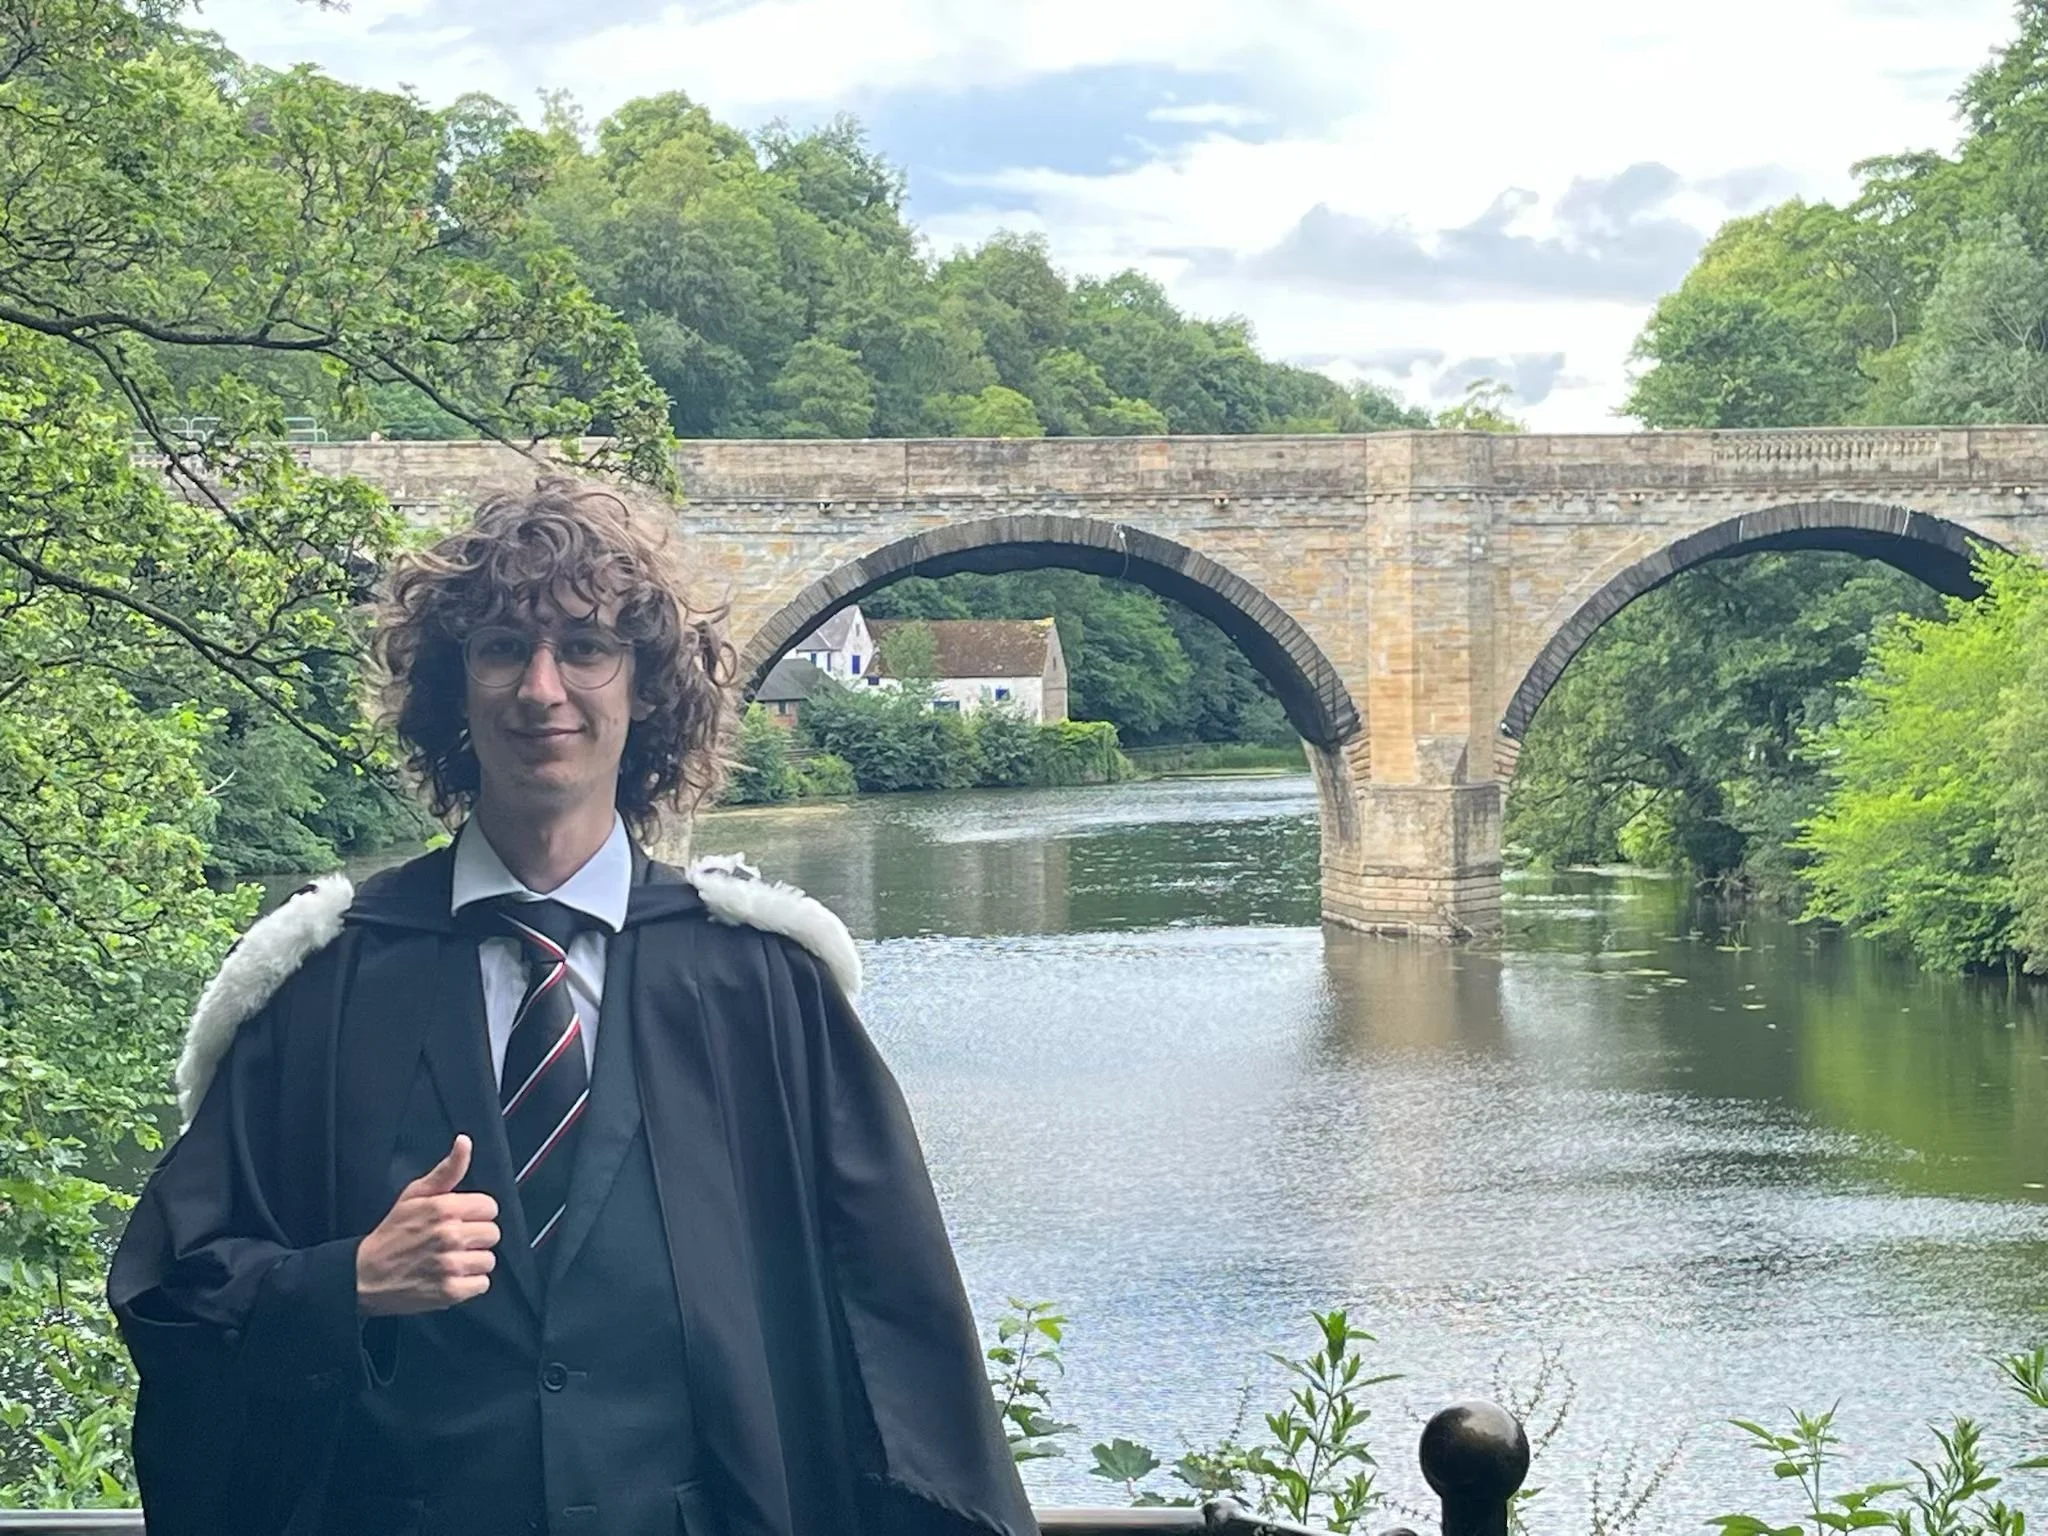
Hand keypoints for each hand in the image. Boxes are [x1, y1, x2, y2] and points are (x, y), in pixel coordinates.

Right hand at [355, 1135, 499, 1316]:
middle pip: (493, 1234)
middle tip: (454, 1242)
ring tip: (451, 1260)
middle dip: (476, 1237)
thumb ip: (447, 1170)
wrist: (364, 1275)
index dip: (477, 1214)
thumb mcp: (414, 1195)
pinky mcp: (449, 1291)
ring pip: (489, 1260)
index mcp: (444, 1208)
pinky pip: (482, 1284)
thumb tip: (465, 1142)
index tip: (462, 1220)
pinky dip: (470, 1284)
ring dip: (474, 1262)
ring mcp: (450, 1264)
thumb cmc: (392, 1233)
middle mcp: (449, 1235)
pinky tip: (452, 1277)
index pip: (490, 1207)